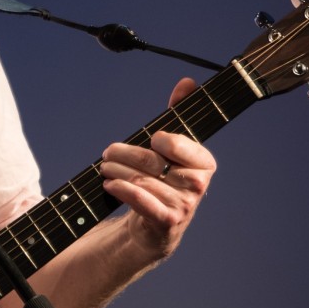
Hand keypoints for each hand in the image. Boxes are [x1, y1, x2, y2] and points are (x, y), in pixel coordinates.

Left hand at [100, 78, 216, 258]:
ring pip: (141, 180)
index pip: (179, 144)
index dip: (162, 140)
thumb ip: (177, 114)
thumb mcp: (171, 147)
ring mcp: (184, 205)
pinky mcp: (167, 221)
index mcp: (204, 163)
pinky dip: (120, 189)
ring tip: (104, 167)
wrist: (156, 225)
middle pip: (152, 161)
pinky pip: (140, 199)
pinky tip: (108, 184)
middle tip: (108, 152)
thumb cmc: (163, 179)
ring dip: (115, 171)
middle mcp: (198, 185)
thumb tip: (187, 82)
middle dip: (123, 154)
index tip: (151, 138)